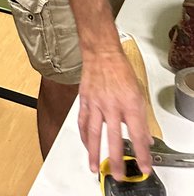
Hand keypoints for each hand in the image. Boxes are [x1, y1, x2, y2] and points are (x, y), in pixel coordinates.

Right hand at [77, 49, 151, 177]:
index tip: (144, 166)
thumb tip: (146, 138)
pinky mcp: (85, 100)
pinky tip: (86, 145)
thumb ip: (142, 119)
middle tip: (117, 174)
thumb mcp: (139, 94)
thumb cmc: (121, 70)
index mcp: (129, 103)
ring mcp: (96, 103)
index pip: (138, 134)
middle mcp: (112, 105)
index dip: (142, 153)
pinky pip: (82, 122)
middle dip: (116, 159)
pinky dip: (84, 136)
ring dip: (94, 152)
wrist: (102, 53)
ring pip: (94, 133)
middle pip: (114, 138)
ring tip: (94, 167)